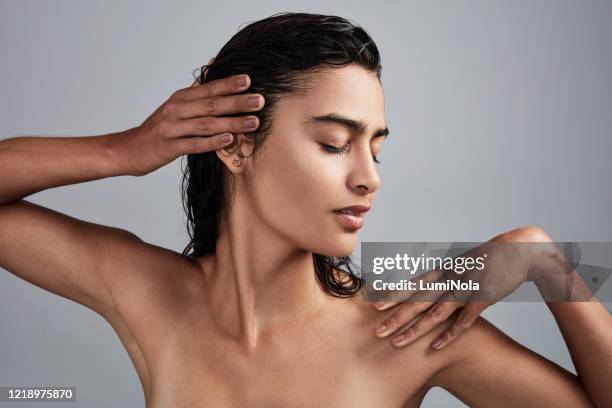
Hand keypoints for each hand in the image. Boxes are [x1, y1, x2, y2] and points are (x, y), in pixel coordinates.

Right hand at [114, 58, 264, 175]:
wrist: (128, 149)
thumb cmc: (158, 129)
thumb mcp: (174, 108)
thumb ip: (195, 94)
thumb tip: (213, 72)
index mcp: (180, 99)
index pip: (208, 89)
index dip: (228, 85)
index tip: (249, 81)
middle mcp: (176, 110)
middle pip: (211, 105)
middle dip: (238, 102)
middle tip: (259, 101)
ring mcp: (171, 128)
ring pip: (206, 124)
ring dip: (232, 123)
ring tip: (253, 122)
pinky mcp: (169, 147)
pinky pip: (194, 144)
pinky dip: (213, 142)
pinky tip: (229, 139)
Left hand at [372, 226, 550, 348]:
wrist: (518, 251)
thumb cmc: (487, 259)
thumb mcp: (460, 264)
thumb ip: (443, 276)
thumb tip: (424, 285)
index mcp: (443, 270)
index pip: (412, 284)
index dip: (392, 295)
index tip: (373, 304)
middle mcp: (449, 278)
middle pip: (417, 300)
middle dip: (395, 317)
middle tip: (376, 331)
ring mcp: (465, 288)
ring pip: (434, 312)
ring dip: (414, 329)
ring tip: (397, 342)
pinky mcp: (482, 298)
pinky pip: (463, 320)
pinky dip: (449, 334)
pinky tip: (435, 346)